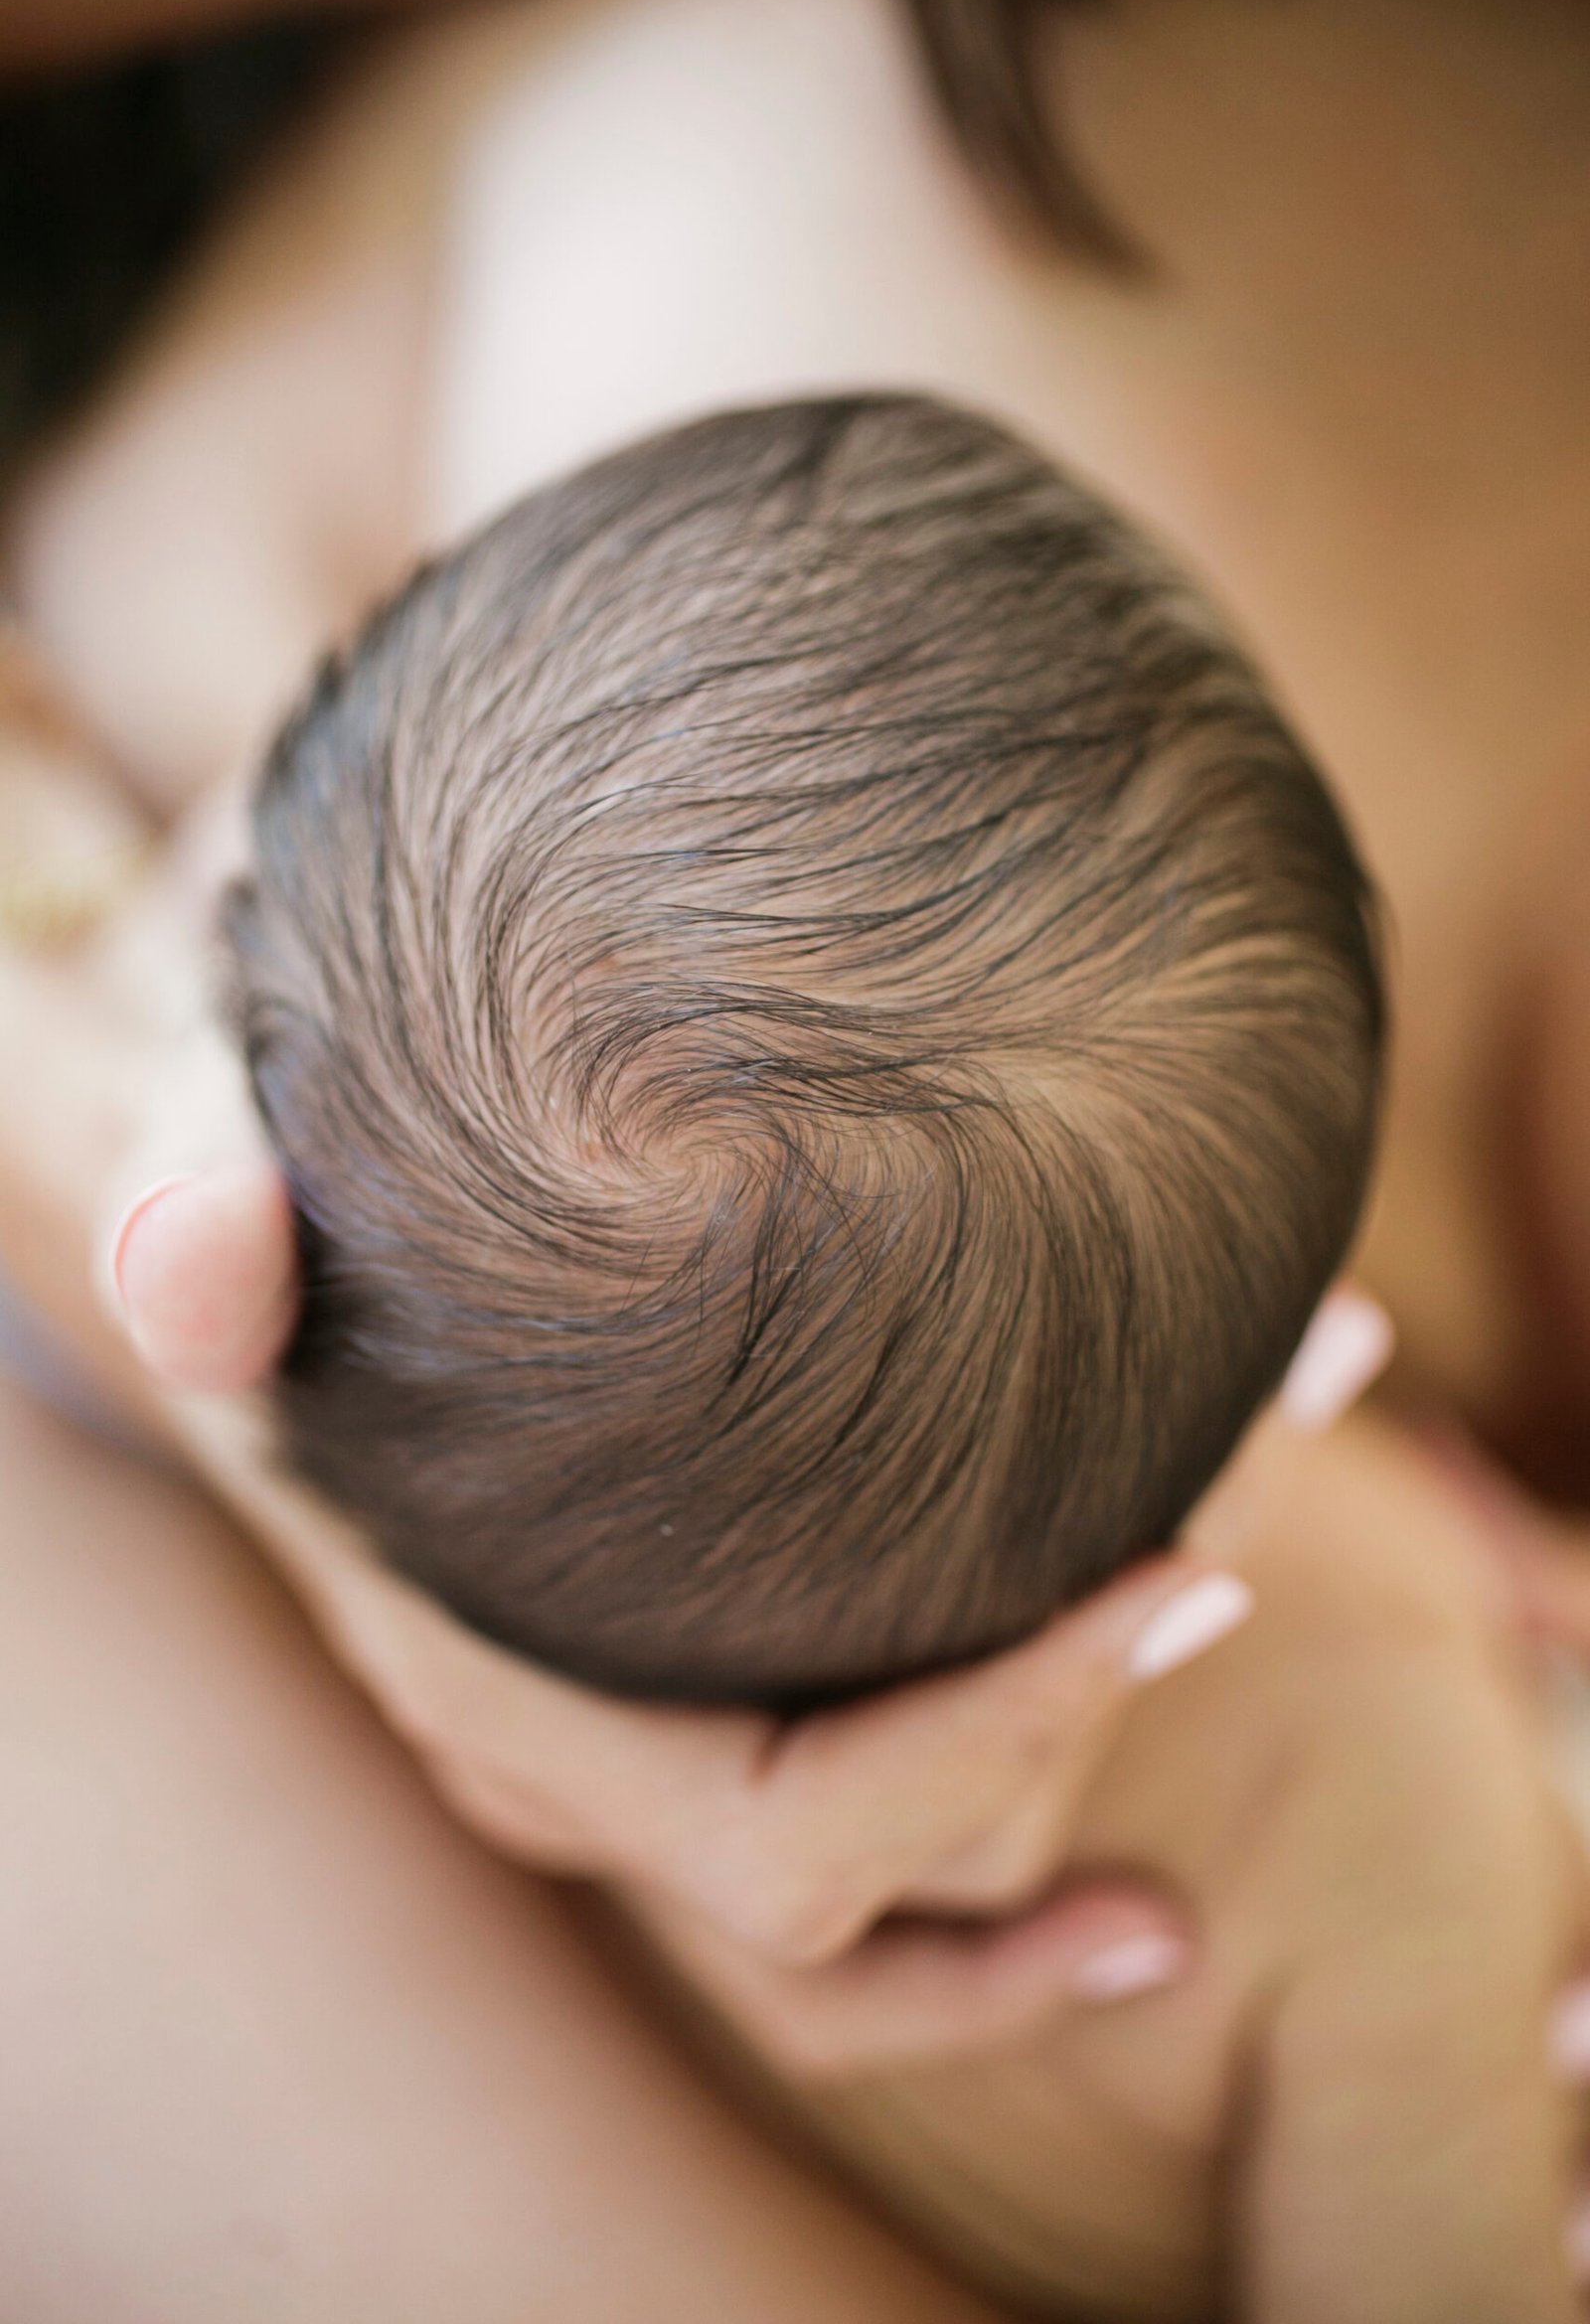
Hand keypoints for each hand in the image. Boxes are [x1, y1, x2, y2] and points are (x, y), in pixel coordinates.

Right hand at [97, 1087, 1258, 2053]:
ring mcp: (659, 1744)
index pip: (789, 1829)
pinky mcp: (717, 1679)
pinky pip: (890, 1787)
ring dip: (1098, 1722)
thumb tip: (196, 1241)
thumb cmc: (279, 1243)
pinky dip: (1032, 1727)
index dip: (1001, 1739)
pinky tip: (1162, 1584)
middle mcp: (594, 1775)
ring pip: (909, 1856)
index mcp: (512, 1707)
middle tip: (1262, 1519)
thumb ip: (204, 1249)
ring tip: (1263, 1548)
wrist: (291, 1265)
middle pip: (894, 1872)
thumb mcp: (220, 1208)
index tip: (1186, 1572)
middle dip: (1094, 1735)